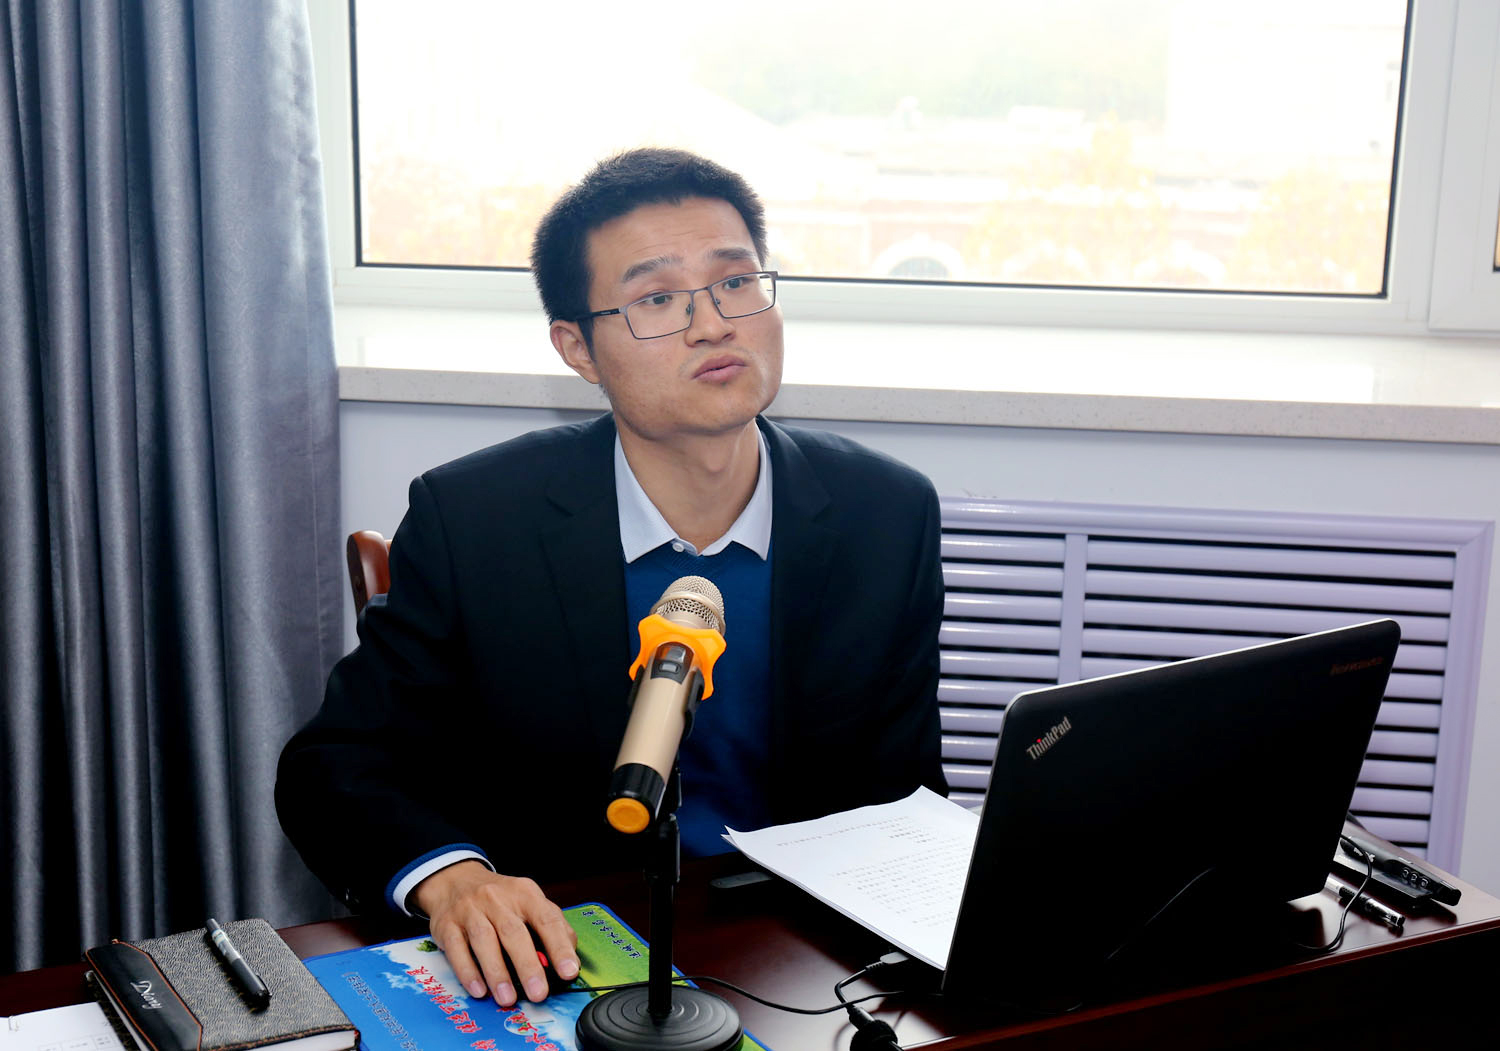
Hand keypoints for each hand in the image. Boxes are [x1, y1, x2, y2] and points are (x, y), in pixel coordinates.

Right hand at [411, 860, 579, 1006]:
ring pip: (484, 940)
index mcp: (524, 893)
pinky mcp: (447, 925)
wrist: (456, 880)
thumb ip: (553, 925)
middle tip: (538, 993)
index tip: (568, 972)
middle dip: (527, 965)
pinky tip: (479, 990)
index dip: (559, 947)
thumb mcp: (529, 901)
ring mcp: (470, 910)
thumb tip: (570, 955)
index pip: (546, 919)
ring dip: (497, 973)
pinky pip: (456, 949)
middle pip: (514, 932)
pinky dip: (468, 971)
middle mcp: (497, 899)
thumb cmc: (500, 899)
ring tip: (508, 998)